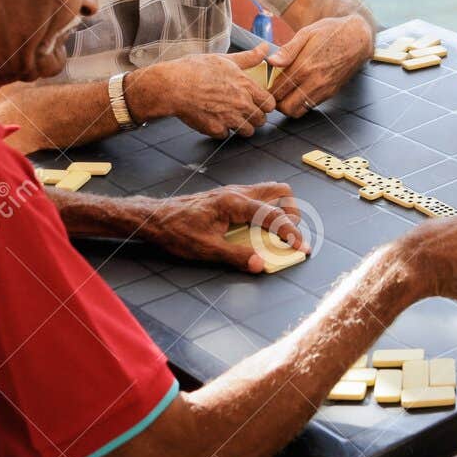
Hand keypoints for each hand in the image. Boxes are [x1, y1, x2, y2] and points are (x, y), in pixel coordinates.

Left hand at [133, 184, 305, 273]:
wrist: (155, 218)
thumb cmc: (176, 232)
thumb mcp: (206, 249)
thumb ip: (236, 256)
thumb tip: (261, 265)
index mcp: (234, 203)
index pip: (273, 214)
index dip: (291, 232)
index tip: (301, 248)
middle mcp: (238, 192)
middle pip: (281, 192)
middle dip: (291, 214)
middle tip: (287, 237)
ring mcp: (234, 192)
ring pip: (271, 191)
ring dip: (281, 210)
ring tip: (276, 234)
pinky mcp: (230, 197)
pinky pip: (259, 197)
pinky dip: (268, 210)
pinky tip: (258, 229)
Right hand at [149, 48, 275, 137]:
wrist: (172, 86)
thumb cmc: (195, 70)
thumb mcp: (224, 59)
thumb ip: (248, 57)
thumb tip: (265, 48)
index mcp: (245, 86)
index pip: (270, 103)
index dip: (265, 104)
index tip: (258, 103)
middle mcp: (241, 103)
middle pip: (261, 120)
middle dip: (254, 117)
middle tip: (243, 111)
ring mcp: (229, 118)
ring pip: (247, 131)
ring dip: (241, 126)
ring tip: (229, 117)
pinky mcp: (216, 129)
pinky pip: (226, 135)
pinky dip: (221, 130)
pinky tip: (214, 119)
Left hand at [265, 15, 373, 116]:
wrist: (358, 38)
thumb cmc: (331, 32)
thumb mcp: (307, 33)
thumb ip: (288, 50)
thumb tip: (271, 62)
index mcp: (304, 66)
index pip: (278, 90)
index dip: (268, 90)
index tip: (265, 84)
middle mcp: (315, 82)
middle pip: (286, 107)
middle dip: (276, 102)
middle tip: (274, 91)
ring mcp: (324, 90)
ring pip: (298, 111)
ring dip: (288, 105)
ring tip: (285, 92)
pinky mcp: (331, 93)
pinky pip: (310, 106)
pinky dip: (301, 103)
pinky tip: (299, 90)